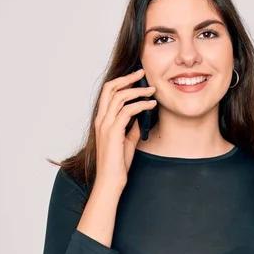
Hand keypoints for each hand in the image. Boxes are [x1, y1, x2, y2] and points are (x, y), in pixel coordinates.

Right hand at [94, 68, 156, 189]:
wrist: (110, 180)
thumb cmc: (117, 163)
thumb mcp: (127, 140)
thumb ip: (131, 127)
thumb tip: (142, 116)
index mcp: (102, 120)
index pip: (108, 92)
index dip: (122, 81)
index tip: (137, 76)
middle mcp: (101, 119)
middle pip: (111, 88)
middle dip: (128, 78)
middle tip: (143, 73)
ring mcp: (105, 125)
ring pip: (120, 97)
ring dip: (138, 91)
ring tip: (152, 91)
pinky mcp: (113, 132)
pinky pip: (128, 110)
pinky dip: (141, 105)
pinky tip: (151, 105)